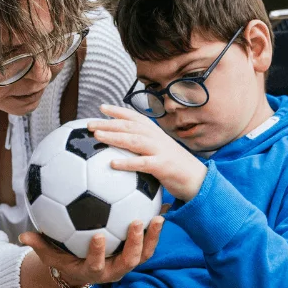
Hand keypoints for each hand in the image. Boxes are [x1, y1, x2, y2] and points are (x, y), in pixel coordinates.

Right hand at [20, 217, 163, 285]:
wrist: (81, 271)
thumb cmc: (64, 259)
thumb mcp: (51, 256)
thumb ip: (40, 246)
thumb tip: (23, 236)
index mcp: (93, 271)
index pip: (96, 264)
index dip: (97, 252)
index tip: (97, 235)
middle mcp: (113, 270)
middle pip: (129, 261)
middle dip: (135, 243)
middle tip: (136, 222)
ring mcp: (127, 263)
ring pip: (145, 254)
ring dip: (153, 237)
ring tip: (158, 216)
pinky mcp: (137, 254)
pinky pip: (150, 243)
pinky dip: (156, 229)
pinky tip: (162, 208)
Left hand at [88, 104, 207, 200]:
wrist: (197, 179)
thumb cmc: (173, 166)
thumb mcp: (158, 151)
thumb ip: (143, 147)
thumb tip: (121, 148)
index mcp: (154, 132)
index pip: (134, 117)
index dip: (117, 111)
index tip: (101, 108)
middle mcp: (156, 137)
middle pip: (129, 126)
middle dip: (108, 123)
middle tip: (89, 124)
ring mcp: (160, 150)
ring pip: (134, 140)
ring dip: (114, 137)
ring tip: (97, 136)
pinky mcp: (163, 166)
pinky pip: (142, 163)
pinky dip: (127, 163)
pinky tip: (112, 163)